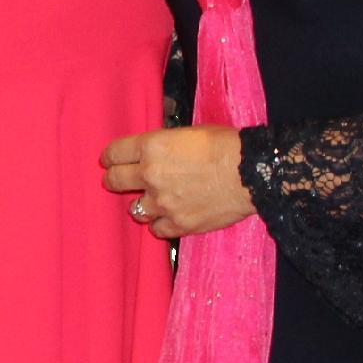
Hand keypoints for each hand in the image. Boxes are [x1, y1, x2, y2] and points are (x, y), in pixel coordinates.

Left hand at [101, 125, 253, 241]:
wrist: (252, 173)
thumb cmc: (227, 146)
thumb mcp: (189, 133)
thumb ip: (165, 144)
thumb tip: (156, 150)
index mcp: (151, 147)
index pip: (114, 153)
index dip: (109, 157)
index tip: (109, 161)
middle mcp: (150, 175)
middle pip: (114, 181)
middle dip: (114, 180)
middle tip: (116, 181)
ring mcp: (163, 202)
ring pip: (134, 209)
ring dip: (139, 205)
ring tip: (148, 202)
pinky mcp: (179, 224)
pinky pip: (157, 229)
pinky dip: (160, 225)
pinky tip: (166, 219)